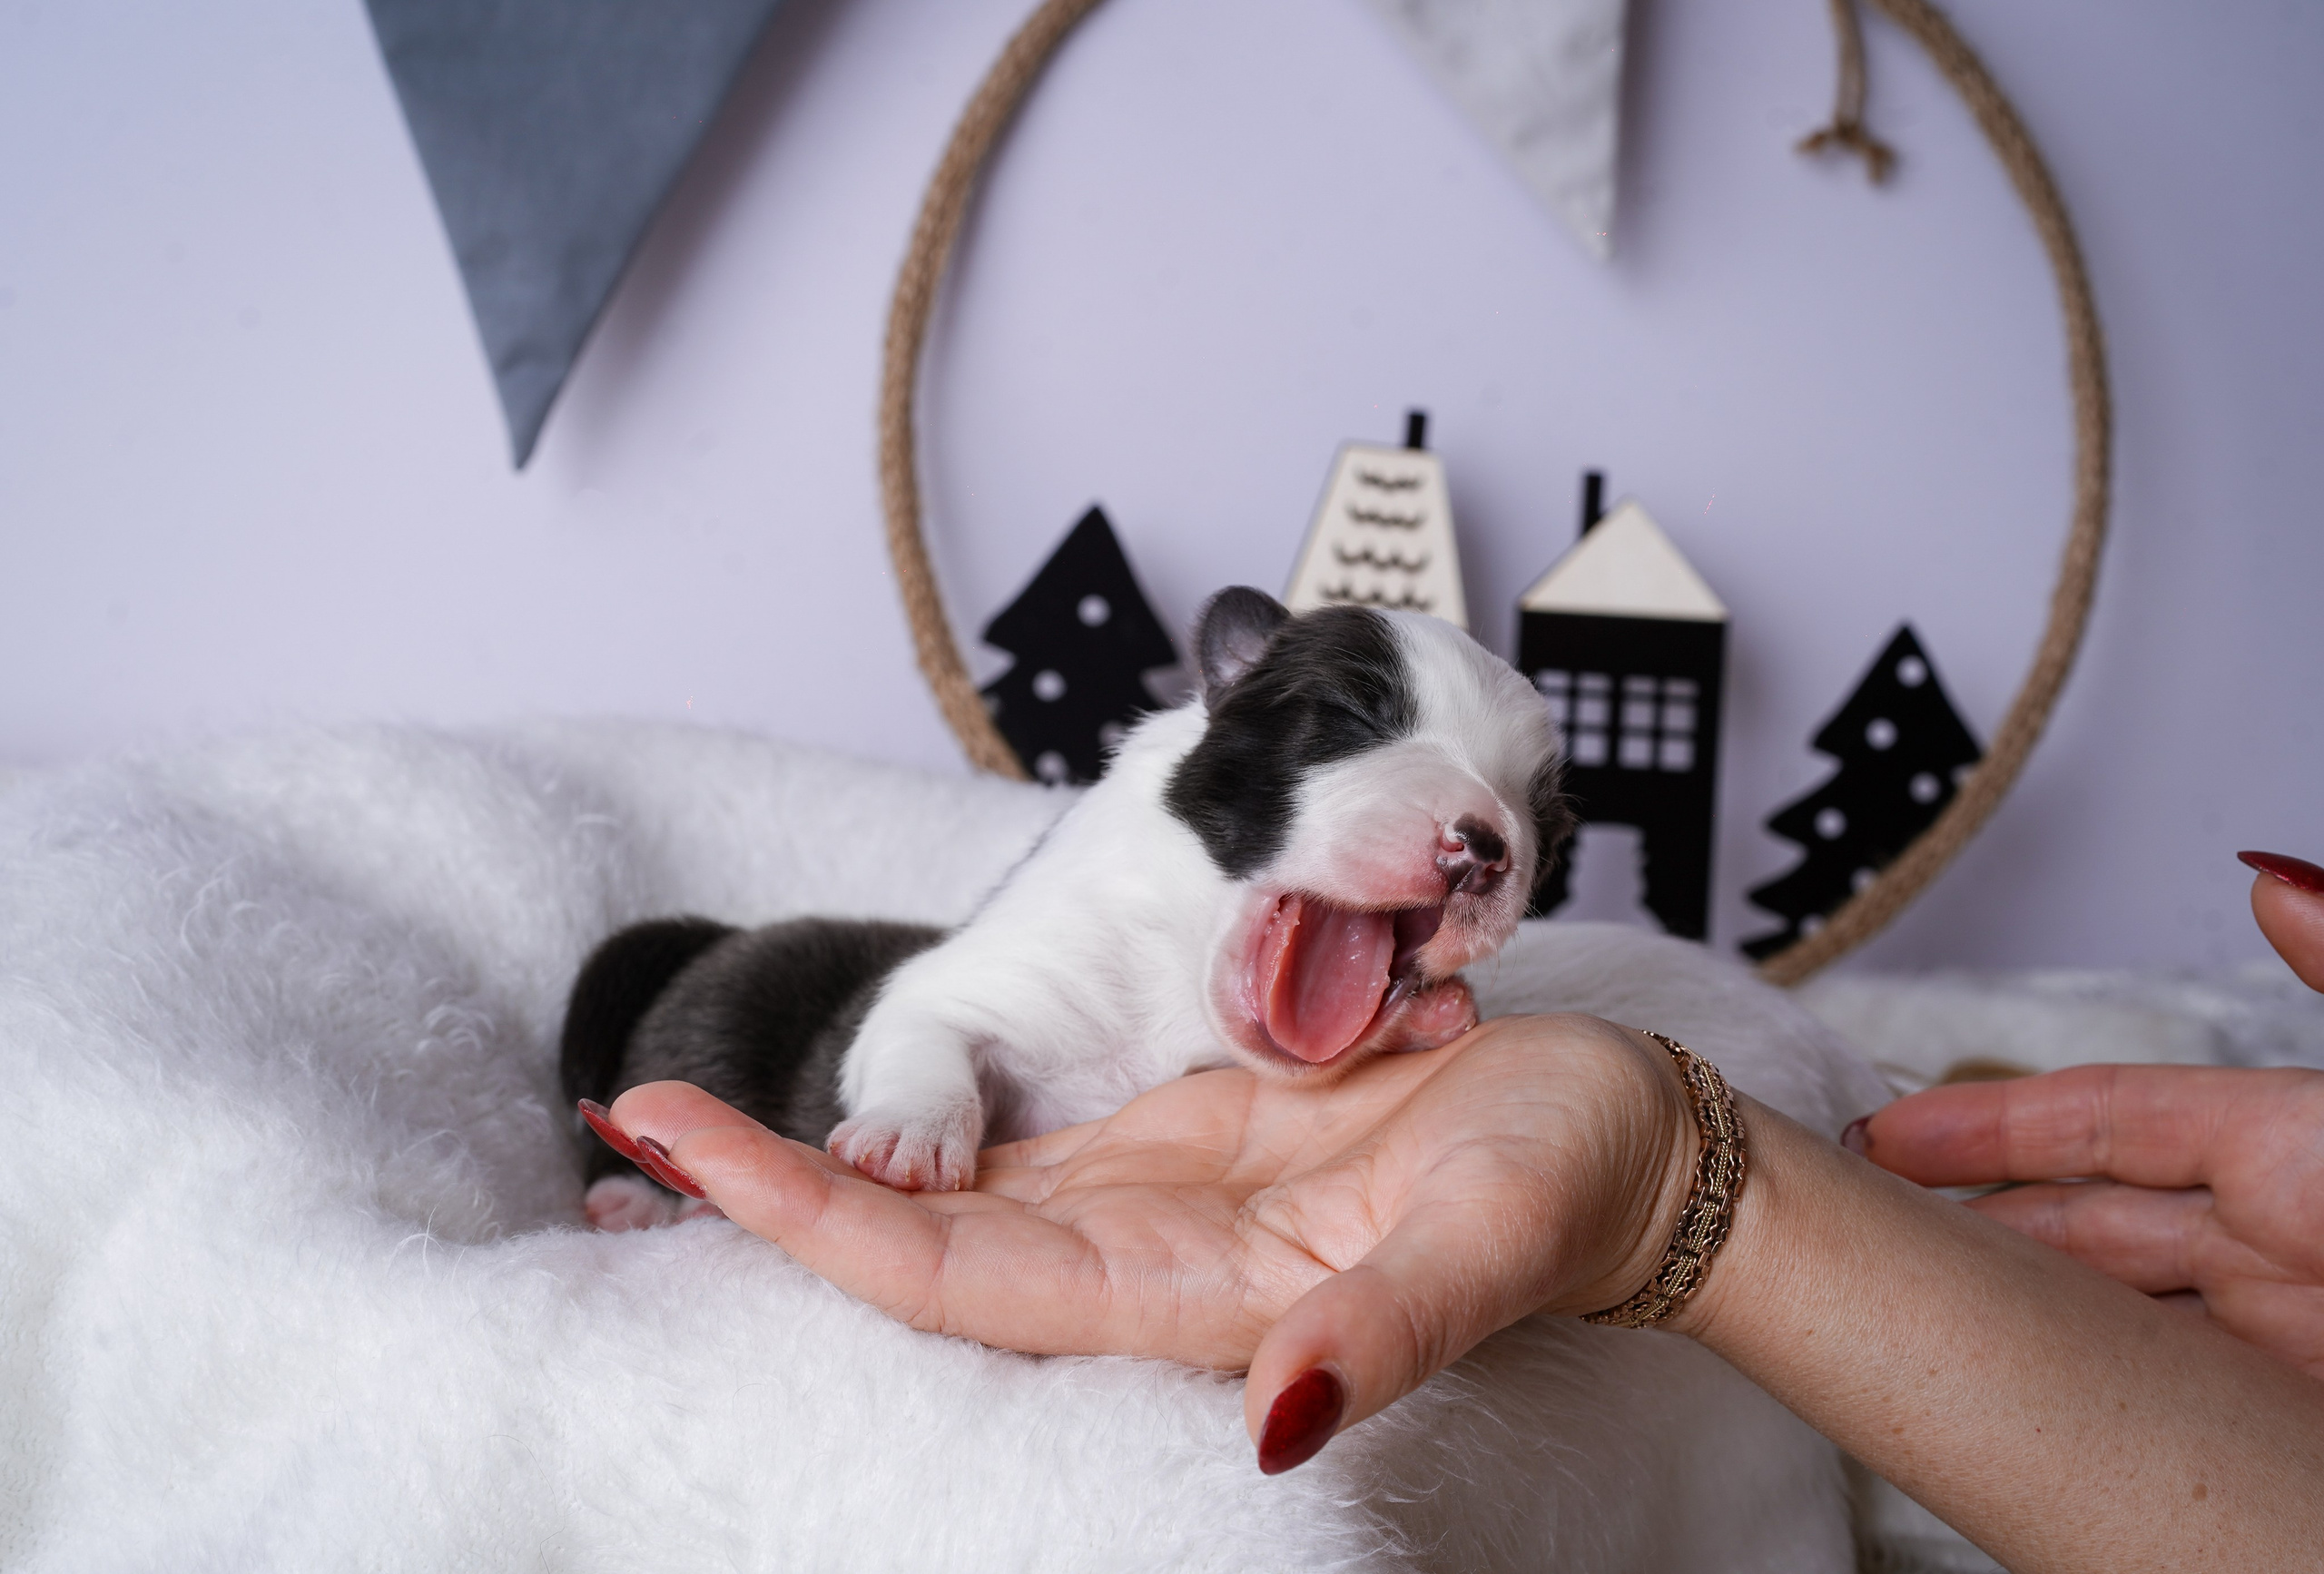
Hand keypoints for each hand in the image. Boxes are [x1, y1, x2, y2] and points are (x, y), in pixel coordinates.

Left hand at [603, 1012, 1696, 1470]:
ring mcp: (1148, 1207)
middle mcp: (1139, 1265)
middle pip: (916, 1241)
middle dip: (768, 1191)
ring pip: (949, 1197)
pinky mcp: (1175, 1151)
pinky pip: (1018, 1150)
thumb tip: (1282, 1424)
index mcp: (1188, 1296)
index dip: (818, 1219)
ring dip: (821, 1165)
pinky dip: (919, 1132)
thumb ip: (1383, 1335)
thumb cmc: (1561, 1183)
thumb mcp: (1486, 1243)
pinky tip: (847, 1119)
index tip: (690, 1156)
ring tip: (688, 1126)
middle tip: (631, 1123)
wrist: (1612, 1150)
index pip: (955, 1272)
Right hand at [1856, 851, 2323, 1376]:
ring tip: (1913, 1299)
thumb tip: (2273, 871)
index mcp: (2298, 1152)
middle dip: (1969, 1216)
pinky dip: (2080, 1390)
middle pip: (2082, 1221)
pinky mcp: (2282, 1426)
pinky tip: (2021, 1388)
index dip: (1983, 1125)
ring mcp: (2280, 1338)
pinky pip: (2154, 1400)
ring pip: (2108, 1315)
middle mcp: (2280, 1243)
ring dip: (2013, 1303)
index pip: (2100, 1120)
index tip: (1885, 1132)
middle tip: (1862, 1221)